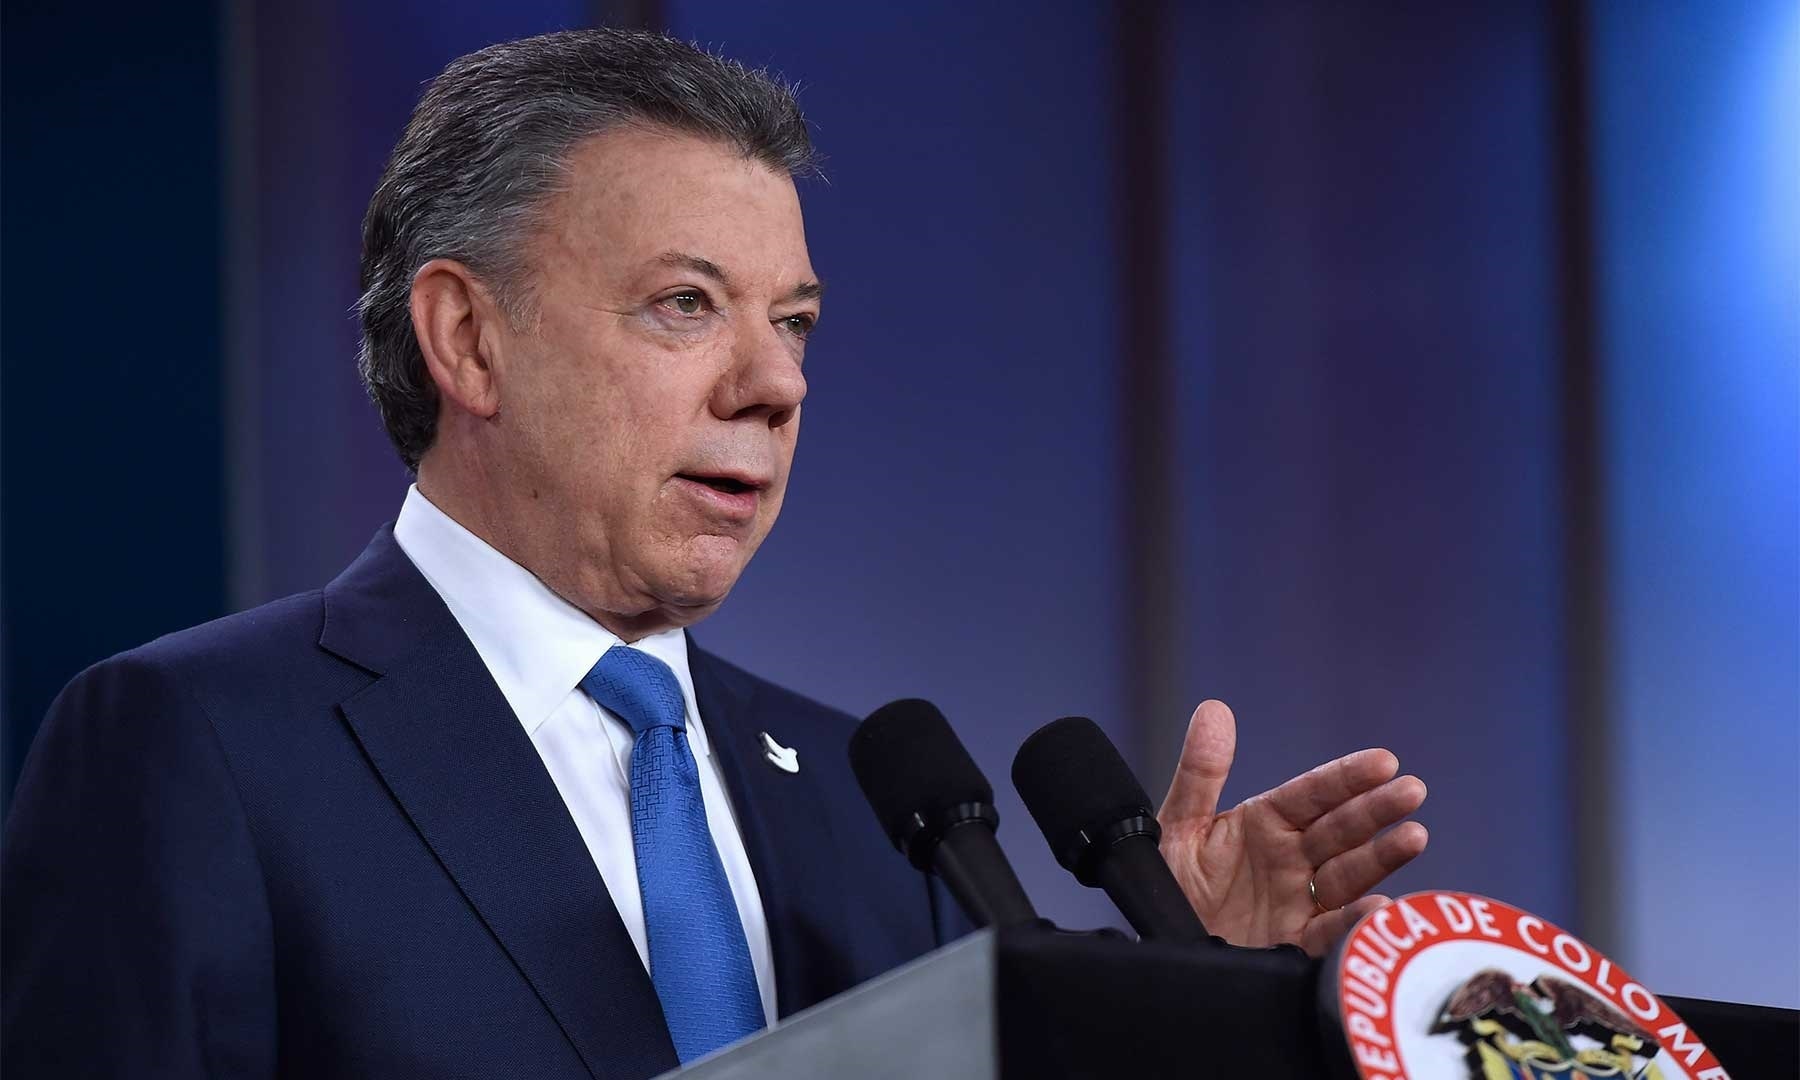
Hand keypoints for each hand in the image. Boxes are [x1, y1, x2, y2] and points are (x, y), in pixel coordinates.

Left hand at [1157, 700, 1427, 956]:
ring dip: (1381, 856)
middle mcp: (1291, 860)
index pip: (1313, 794)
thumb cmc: (1172, 885)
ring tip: (1413, 836)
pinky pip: (1330, 933)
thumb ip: (1199, 774)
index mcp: (1266, 824)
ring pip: (1348, 875)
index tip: (1383, 761)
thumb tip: (1214, 709)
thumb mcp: (1178, 826)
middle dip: (1377, 810)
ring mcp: (1298, 902)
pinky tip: (1377, 907)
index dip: (1346, 777)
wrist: (1161, 945)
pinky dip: (1355, 921)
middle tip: (1411, 790)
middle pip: (1341, 829)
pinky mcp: (1296, 945)